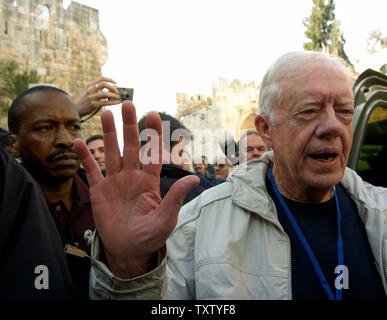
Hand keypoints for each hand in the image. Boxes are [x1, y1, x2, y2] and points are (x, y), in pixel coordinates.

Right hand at [74, 101, 199, 278]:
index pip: (152, 152)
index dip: (154, 134)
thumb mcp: (167, 217)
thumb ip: (176, 197)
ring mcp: (115, 182)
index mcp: (149, 181)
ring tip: (106, 114)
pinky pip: (91, 170)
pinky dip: (85, 157)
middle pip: (131, 146)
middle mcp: (132, 176)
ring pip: (111, 152)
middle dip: (130, 125)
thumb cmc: (151, 235)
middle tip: (127, 103)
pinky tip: (79, 143)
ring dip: (108, 134)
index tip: (154, 114)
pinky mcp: (99, 191)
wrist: (129, 251)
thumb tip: (194, 178)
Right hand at [75, 76, 120, 117]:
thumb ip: (97, 89)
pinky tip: (118, 102)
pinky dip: (113, 102)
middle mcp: (90, 90)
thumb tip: (110, 89)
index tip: (116, 82)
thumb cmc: (84, 101)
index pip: (101, 78)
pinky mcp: (93, 104)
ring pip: (105, 93)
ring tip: (118, 97)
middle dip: (113, 88)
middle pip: (104, 84)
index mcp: (90, 85)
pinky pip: (105, 102)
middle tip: (117, 92)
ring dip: (114, 95)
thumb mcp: (88, 92)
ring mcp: (91, 97)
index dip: (110, 79)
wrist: (75, 109)